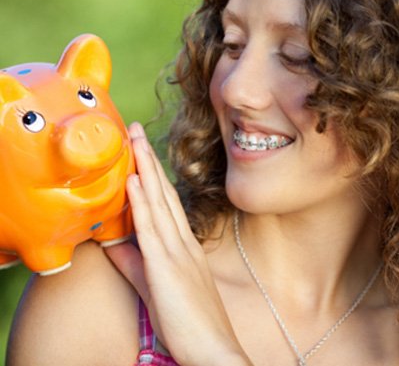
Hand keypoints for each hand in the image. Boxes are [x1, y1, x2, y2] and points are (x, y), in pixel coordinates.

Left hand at [105, 122, 250, 365]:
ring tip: (133, 139)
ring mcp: (177, 251)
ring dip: (145, 168)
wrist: (214, 350)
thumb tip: (111, 243)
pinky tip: (135, 180)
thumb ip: (133, 262)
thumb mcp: (155, 285)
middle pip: (163, 192)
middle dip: (148, 158)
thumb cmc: (190, 322)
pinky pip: (152, 229)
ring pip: (158, 202)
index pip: (165, 200)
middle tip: (135, 128)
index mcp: (183, 244)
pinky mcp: (167, 267)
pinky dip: (142, 202)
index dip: (152, 173)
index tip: (141, 149)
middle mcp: (182, 241)